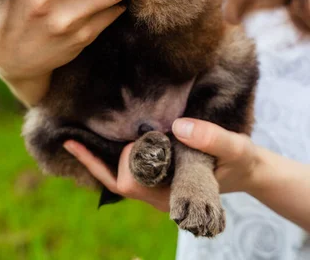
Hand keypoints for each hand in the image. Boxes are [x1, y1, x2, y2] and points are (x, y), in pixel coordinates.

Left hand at [63, 119, 258, 210]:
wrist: (247, 168)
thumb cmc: (241, 162)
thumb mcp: (234, 148)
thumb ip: (212, 138)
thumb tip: (178, 126)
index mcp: (170, 195)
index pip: (129, 183)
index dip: (126, 160)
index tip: (134, 135)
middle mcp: (157, 194)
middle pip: (117, 180)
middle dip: (106, 157)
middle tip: (99, 133)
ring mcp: (155, 187)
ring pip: (117, 178)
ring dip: (98, 159)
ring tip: (74, 140)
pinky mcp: (156, 177)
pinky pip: (126, 171)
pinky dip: (109, 157)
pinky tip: (96, 140)